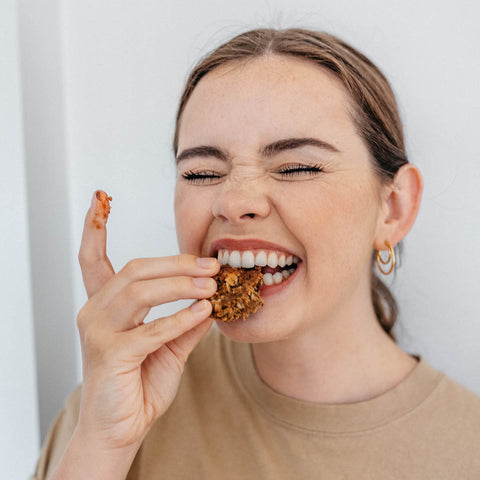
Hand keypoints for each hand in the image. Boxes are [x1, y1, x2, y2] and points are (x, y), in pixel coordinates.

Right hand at [75, 191, 218, 450]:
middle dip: (176, 263)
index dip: (94, 228)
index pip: (92, 258)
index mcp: (105, 305)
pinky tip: (203, 313)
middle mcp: (95, 312)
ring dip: (180, 285)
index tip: (99, 198)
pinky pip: (150, 329)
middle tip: (211, 265)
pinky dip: (179, 318)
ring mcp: (98, 332)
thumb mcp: (170, 345)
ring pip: (140, 291)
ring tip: (212, 285)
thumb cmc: (141, 383)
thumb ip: (187, 320)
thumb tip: (213, 298)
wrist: (122, 428)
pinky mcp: (109, 354)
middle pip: (134, 270)